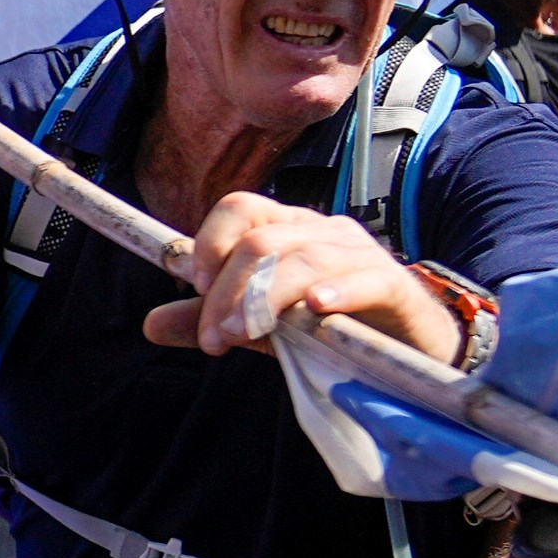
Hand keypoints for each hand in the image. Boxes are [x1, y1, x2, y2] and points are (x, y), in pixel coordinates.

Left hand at [142, 196, 454, 361]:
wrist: (408, 350)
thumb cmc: (331, 330)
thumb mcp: (262, 327)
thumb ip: (211, 322)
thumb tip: (150, 322)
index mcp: (289, 229)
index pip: (240, 208)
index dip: (210, 242)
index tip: (194, 288)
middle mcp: (323, 231)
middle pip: (262, 239)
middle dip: (228, 290)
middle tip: (215, 339)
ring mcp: (360, 255)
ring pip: (303, 259)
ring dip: (265, 300)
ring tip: (244, 336)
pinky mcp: (393, 286)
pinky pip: (363, 279)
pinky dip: (336, 291)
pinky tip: (315, 308)